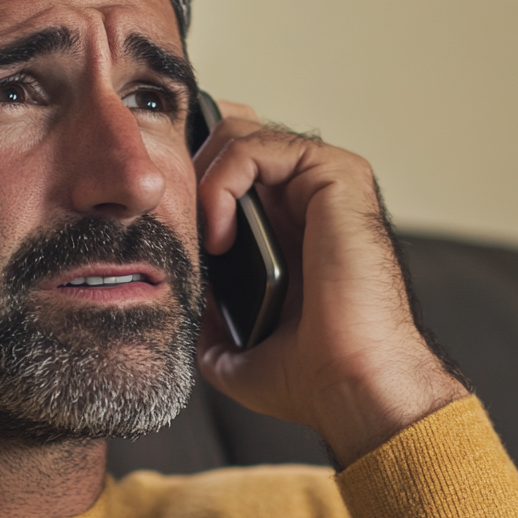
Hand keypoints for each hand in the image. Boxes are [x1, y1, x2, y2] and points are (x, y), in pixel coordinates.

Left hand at [194, 103, 467, 464]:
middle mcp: (307, 199)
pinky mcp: (336, 174)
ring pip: (239, 132)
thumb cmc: (312, 375)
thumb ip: (212, 321)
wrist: (350, 384)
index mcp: (289, 229)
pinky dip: (222, 181)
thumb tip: (188, 303)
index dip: (190, 180)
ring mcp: (324, 183)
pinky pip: (256, 145)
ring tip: (207, 239)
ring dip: (204, 180)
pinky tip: (220, 234)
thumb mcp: (236, 351)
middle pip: (229, 136)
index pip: (231, 167)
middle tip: (179, 224)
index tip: (168, 224)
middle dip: (189, 171)